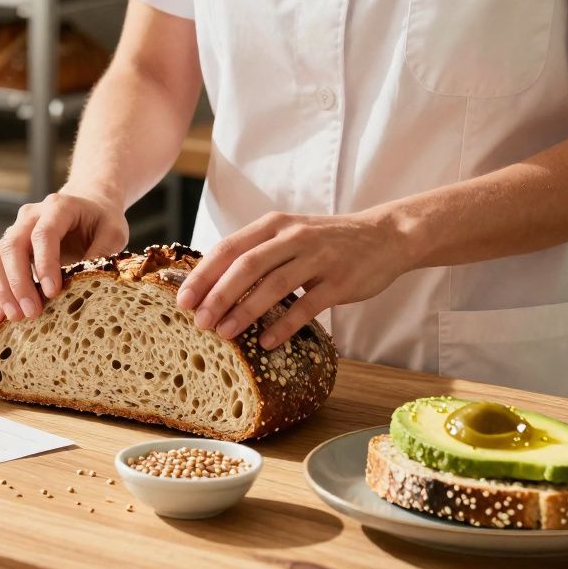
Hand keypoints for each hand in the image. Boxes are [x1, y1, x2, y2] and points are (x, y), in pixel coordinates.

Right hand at [0, 189, 128, 321]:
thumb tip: (89, 282)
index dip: (45, 264)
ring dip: (2, 289)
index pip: (44, 234)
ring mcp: (15, 230)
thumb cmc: (101, 220)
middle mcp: (30, 216)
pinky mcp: (8, 247)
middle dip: (18, 282)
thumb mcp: (113, 232)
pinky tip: (1, 313)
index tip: (52, 292)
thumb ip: (103, 253)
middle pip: (13, 246)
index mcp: (58, 207)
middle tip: (31, 313)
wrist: (87, 205)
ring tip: (15, 317)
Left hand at [175, 209, 411, 349]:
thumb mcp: (289, 235)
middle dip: (218, 295)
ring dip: (245, 311)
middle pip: (246, 266)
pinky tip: (266, 342)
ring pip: (273, 285)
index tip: (182, 300)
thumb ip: (256, 252)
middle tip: (199, 321)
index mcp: (274, 226)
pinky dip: (283, 325)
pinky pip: (307, 306)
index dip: (203, 274)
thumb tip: (211, 284)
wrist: (385, 235)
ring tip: (224, 333)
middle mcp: (293, 237)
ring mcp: (318, 258)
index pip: (229, 248)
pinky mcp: (340, 281)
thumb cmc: (327, 241)